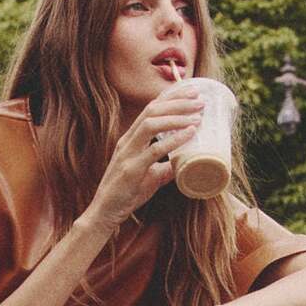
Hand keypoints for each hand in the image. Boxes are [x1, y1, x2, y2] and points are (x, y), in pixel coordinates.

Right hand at [82, 88, 203, 233]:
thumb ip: (165, 168)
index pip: (151, 109)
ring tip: (198, 116)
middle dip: (177, 102)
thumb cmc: (126, 194)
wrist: (105, 213)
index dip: (171, 97)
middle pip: (152, 110)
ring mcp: (128, 154)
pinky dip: (173, 140)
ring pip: (151, 124)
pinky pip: (154, 149)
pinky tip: (189, 134)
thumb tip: (184, 164)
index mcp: (130, 138)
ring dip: (177, 117)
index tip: (192, 92)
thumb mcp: (150, 177)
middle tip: (200, 100)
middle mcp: (127, 141)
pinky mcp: (131, 169)